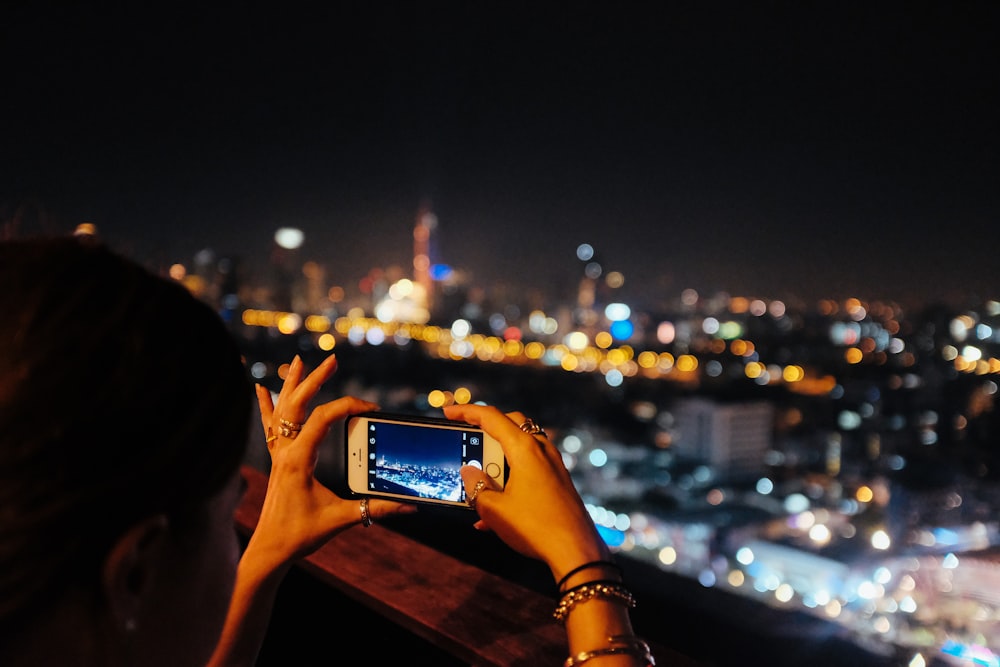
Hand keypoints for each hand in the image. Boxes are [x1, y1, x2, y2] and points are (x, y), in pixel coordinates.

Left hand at [250, 354, 415, 569]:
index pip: (323, 418)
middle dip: (315, 379)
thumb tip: (409, 505)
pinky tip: (259, 389)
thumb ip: (375, 509)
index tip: (371, 408)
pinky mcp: (277, 461)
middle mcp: (284, 451)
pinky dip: (265, 406)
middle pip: (297, 404)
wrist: (269, 550)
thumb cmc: (300, 535)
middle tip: (333, 360)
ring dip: (291, 385)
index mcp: (298, 459)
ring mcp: (278, 455)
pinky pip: (269, 427)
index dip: (348, 406)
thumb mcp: (341, 520)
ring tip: (298, 362)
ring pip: (281, 410)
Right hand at [443, 404, 609, 583]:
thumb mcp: (494, 508)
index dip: (466, 412)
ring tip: (478, 485)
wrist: (577, 552)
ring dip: (497, 460)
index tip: (448, 412)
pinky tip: (494, 512)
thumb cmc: (535, 527)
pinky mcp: (558, 481)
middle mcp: (542, 449)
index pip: (491, 418)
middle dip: (487, 427)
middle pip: (511, 424)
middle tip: (467, 436)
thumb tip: (469, 472)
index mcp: (524, 448)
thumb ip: (476, 486)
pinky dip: (510, 478)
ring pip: (520, 448)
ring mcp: (553, 465)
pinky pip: (530, 469)